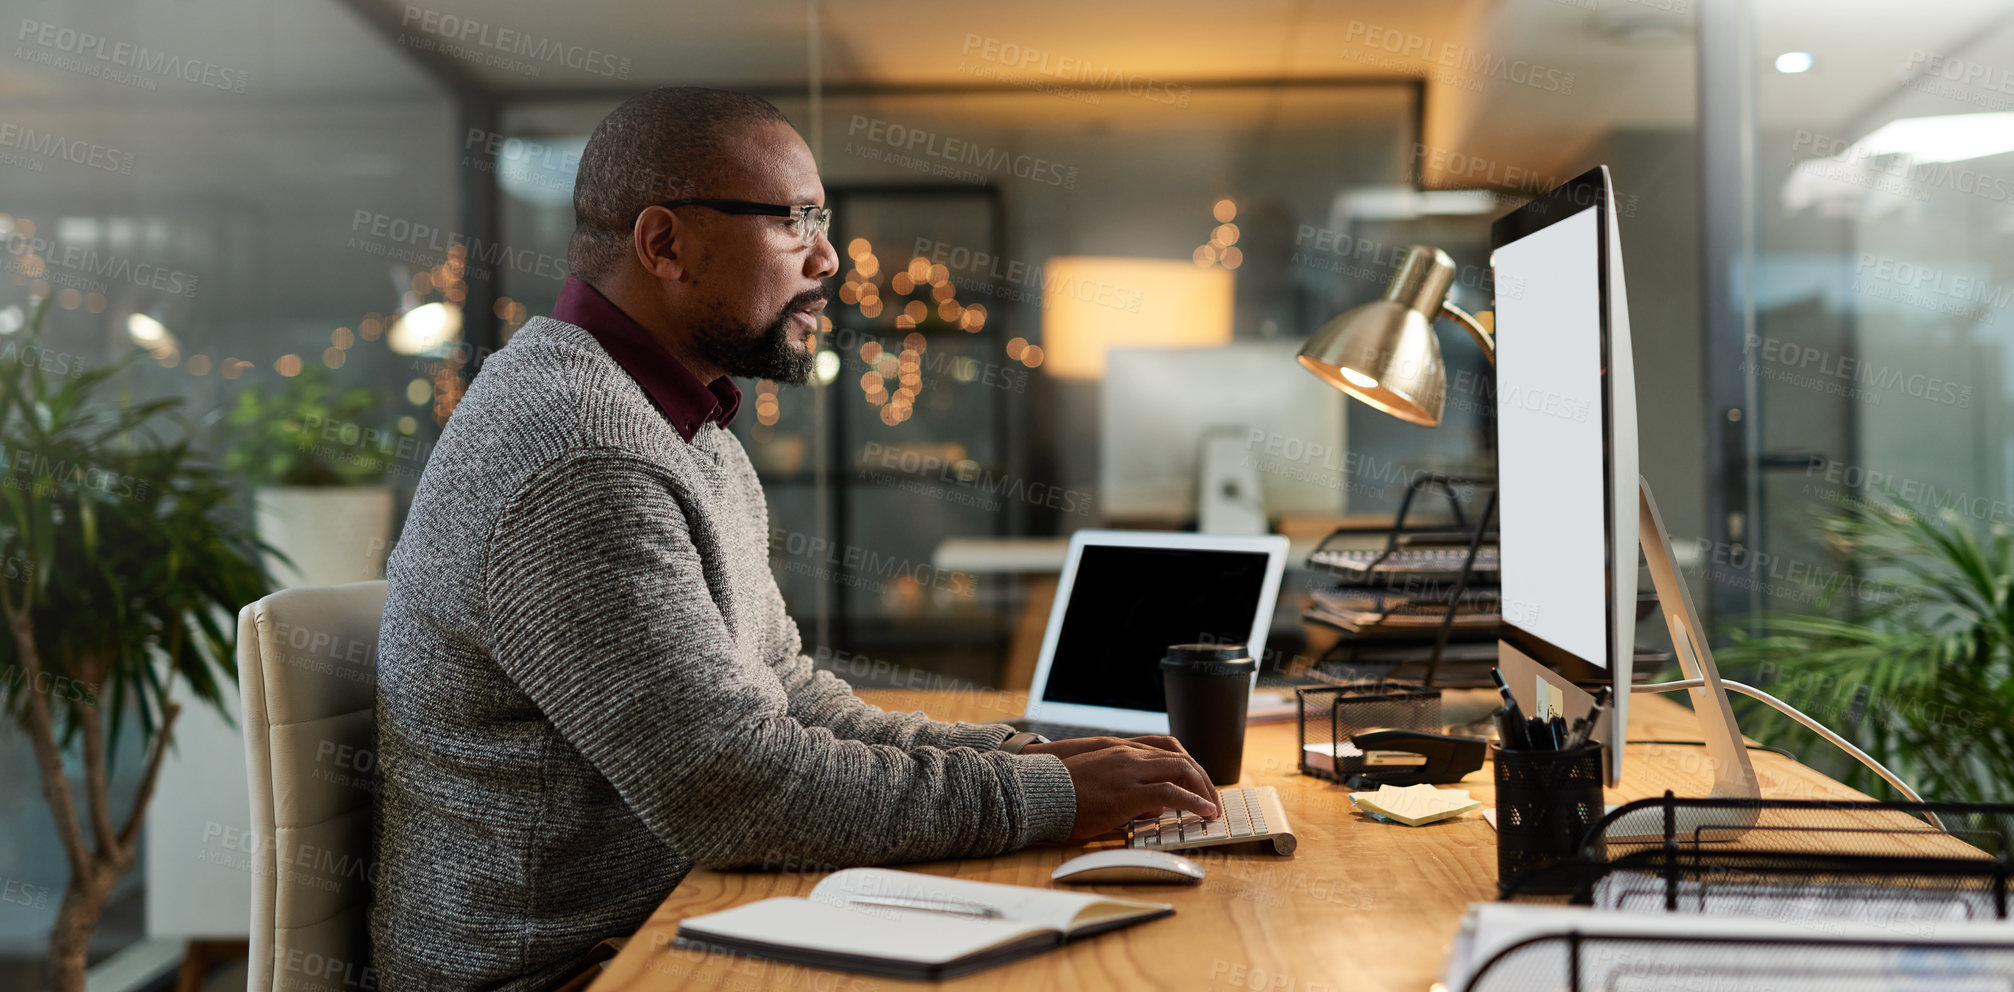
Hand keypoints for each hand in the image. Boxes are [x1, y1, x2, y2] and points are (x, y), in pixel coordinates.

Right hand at [1052, 744, 1220, 843]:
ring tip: (1213, 809)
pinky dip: (1193, 802)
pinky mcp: (1128, 792)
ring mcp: (1129, 772)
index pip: (1168, 752)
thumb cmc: (1062, 794)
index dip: (1189, 769)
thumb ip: (1130, 792)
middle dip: (1202, 780)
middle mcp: (1129, 756)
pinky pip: (1171, 794)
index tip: (1199, 787)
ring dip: (1203, 790)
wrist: (1039, 793)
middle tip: (1212, 800)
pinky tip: (1204, 813)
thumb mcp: (1101, 786)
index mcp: (1121, 752)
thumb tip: (1157, 808)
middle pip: (1181, 759)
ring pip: (1182, 771)